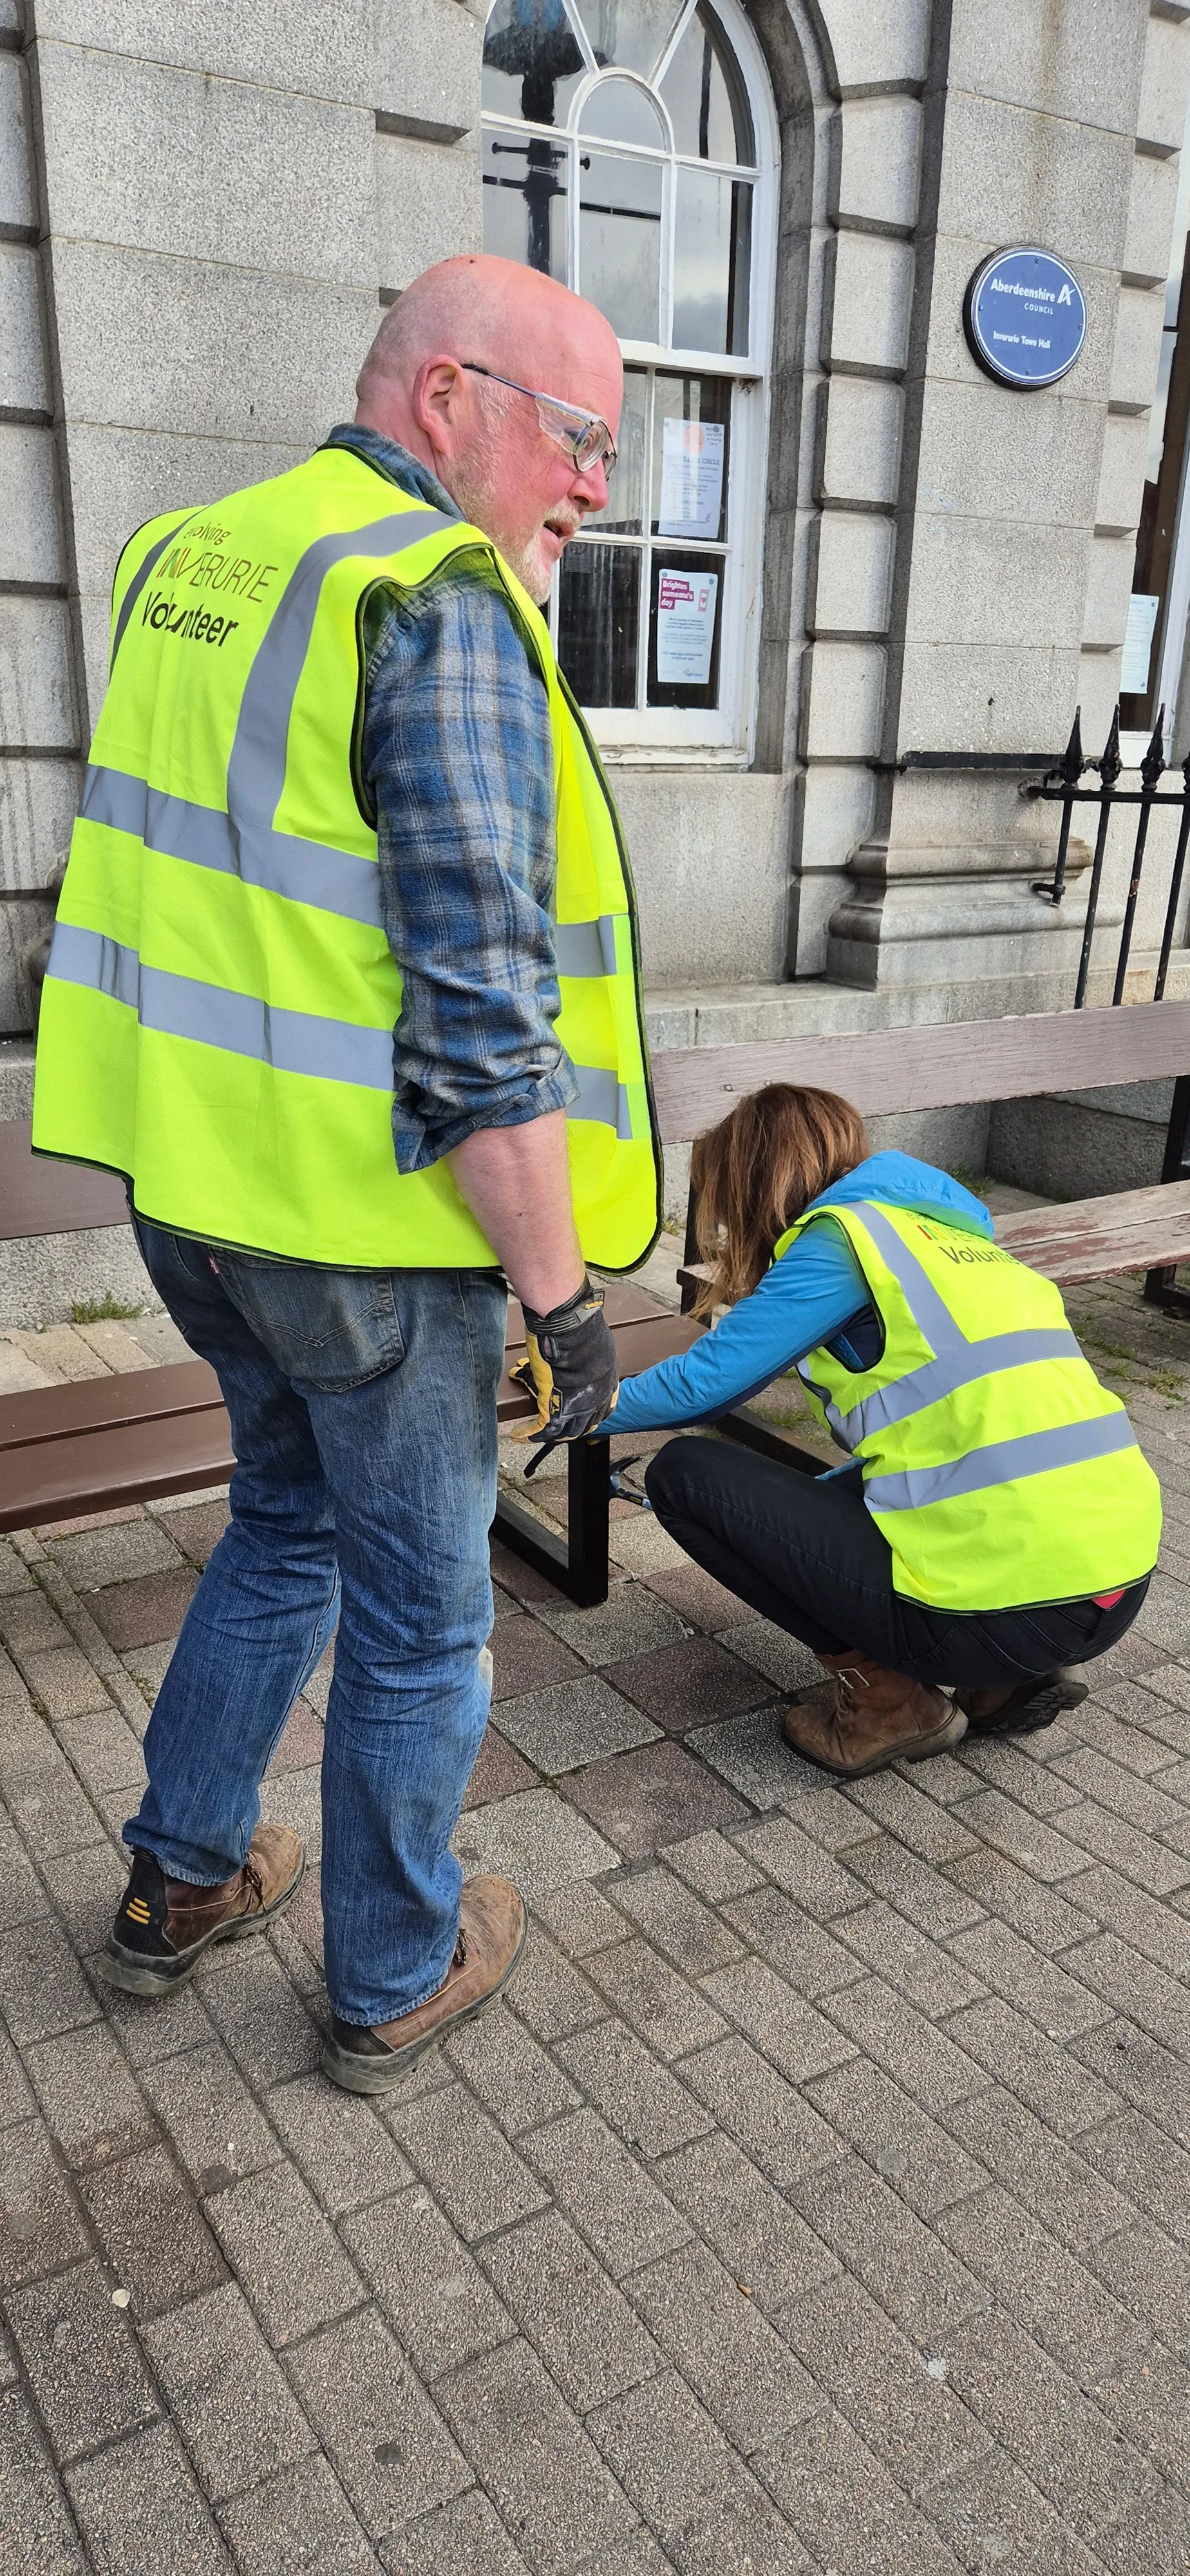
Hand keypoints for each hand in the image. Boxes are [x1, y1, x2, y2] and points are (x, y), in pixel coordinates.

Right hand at [510, 1277, 618, 1444]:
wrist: (570, 1327)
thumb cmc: (579, 1326)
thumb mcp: (588, 1342)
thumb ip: (576, 1355)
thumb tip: (566, 1351)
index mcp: (607, 1382)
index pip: (602, 1409)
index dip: (591, 1415)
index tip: (582, 1417)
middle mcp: (595, 1398)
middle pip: (584, 1425)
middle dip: (571, 1430)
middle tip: (558, 1432)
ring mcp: (577, 1406)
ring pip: (563, 1430)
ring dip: (550, 1434)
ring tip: (536, 1435)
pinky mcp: (555, 1408)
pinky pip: (542, 1428)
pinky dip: (529, 1433)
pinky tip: (519, 1435)